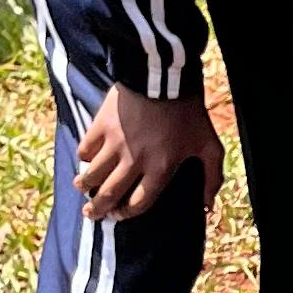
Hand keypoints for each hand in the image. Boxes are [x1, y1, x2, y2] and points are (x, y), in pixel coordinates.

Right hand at [73, 85, 224, 223]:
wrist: (164, 77)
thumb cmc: (189, 113)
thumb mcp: (210, 146)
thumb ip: (212, 177)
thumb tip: (208, 206)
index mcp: (160, 169)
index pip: (139, 202)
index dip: (127, 213)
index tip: (119, 215)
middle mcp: (134, 161)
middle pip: (110, 194)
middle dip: (98, 208)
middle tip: (91, 214)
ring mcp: (115, 144)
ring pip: (93, 174)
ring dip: (85, 185)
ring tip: (81, 188)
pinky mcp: (101, 125)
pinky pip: (86, 148)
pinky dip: (83, 156)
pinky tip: (84, 159)